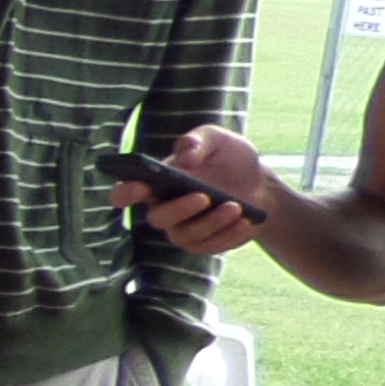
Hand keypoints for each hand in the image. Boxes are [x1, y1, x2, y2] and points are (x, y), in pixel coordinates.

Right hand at [110, 124, 270, 256]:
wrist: (260, 182)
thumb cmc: (229, 158)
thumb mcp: (217, 140)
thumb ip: (198, 140)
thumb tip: (185, 155)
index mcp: (157, 184)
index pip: (127, 192)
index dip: (125, 192)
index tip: (137, 187)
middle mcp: (164, 210)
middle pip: (158, 218)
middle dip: (179, 209)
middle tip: (203, 196)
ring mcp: (183, 230)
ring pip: (186, 234)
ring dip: (211, 221)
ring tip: (235, 206)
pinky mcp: (204, 243)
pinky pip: (210, 245)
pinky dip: (228, 233)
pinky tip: (245, 220)